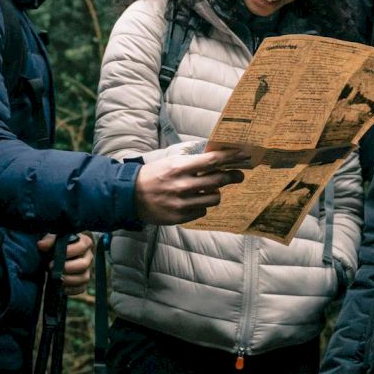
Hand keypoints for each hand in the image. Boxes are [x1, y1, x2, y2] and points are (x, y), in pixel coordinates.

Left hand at [37, 232, 95, 294]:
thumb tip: (42, 245)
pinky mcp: (83, 282)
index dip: (69, 251)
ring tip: (56, 278)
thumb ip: (49, 240)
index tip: (54, 256)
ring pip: (84, 278)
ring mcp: (87, 270)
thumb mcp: (53, 239)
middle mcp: (88, 256)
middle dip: (68, 267)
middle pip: (84, 264)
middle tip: (52, 267)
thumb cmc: (56, 244)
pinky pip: (81, 288)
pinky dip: (71, 289)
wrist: (56, 256)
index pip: (82, 246)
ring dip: (69, 280)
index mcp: (84, 242)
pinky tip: (61, 287)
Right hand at [134, 149, 248, 224]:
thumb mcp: (171, 162)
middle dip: (233, 176)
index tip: (243, 155)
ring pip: (215, 198)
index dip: (230, 157)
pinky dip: (201, 205)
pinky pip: (202, 211)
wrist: (130, 196)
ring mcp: (182, 203)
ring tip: (210, 189)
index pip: (212, 160)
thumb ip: (192, 161)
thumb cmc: (153, 175)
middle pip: (219, 180)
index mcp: (180, 167)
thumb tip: (216, 159)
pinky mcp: (180, 217)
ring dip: (216, 192)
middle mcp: (182, 185)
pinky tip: (193, 201)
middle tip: (239, 174)